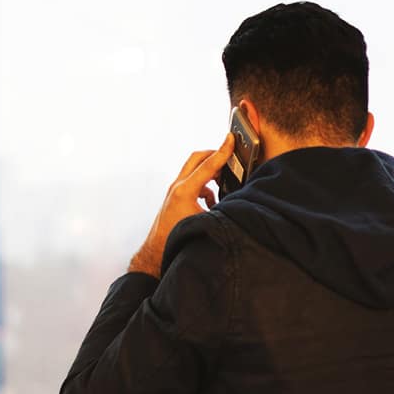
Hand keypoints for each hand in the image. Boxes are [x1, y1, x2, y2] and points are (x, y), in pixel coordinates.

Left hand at [128, 133, 233, 277]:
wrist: (156, 254)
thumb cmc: (176, 239)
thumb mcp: (204, 222)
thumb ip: (220, 208)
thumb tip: (237, 201)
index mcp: (185, 190)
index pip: (208, 165)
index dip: (223, 151)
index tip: (231, 139)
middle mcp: (177, 187)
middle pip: (197, 159)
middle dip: (214, 155)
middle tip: (229, 154)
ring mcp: (174, 192)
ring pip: (195, 172)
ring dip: (211, 174)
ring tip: (224, 183)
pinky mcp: (175, 199)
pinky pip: (193, 185)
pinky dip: (205, 188)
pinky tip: (212, 203)